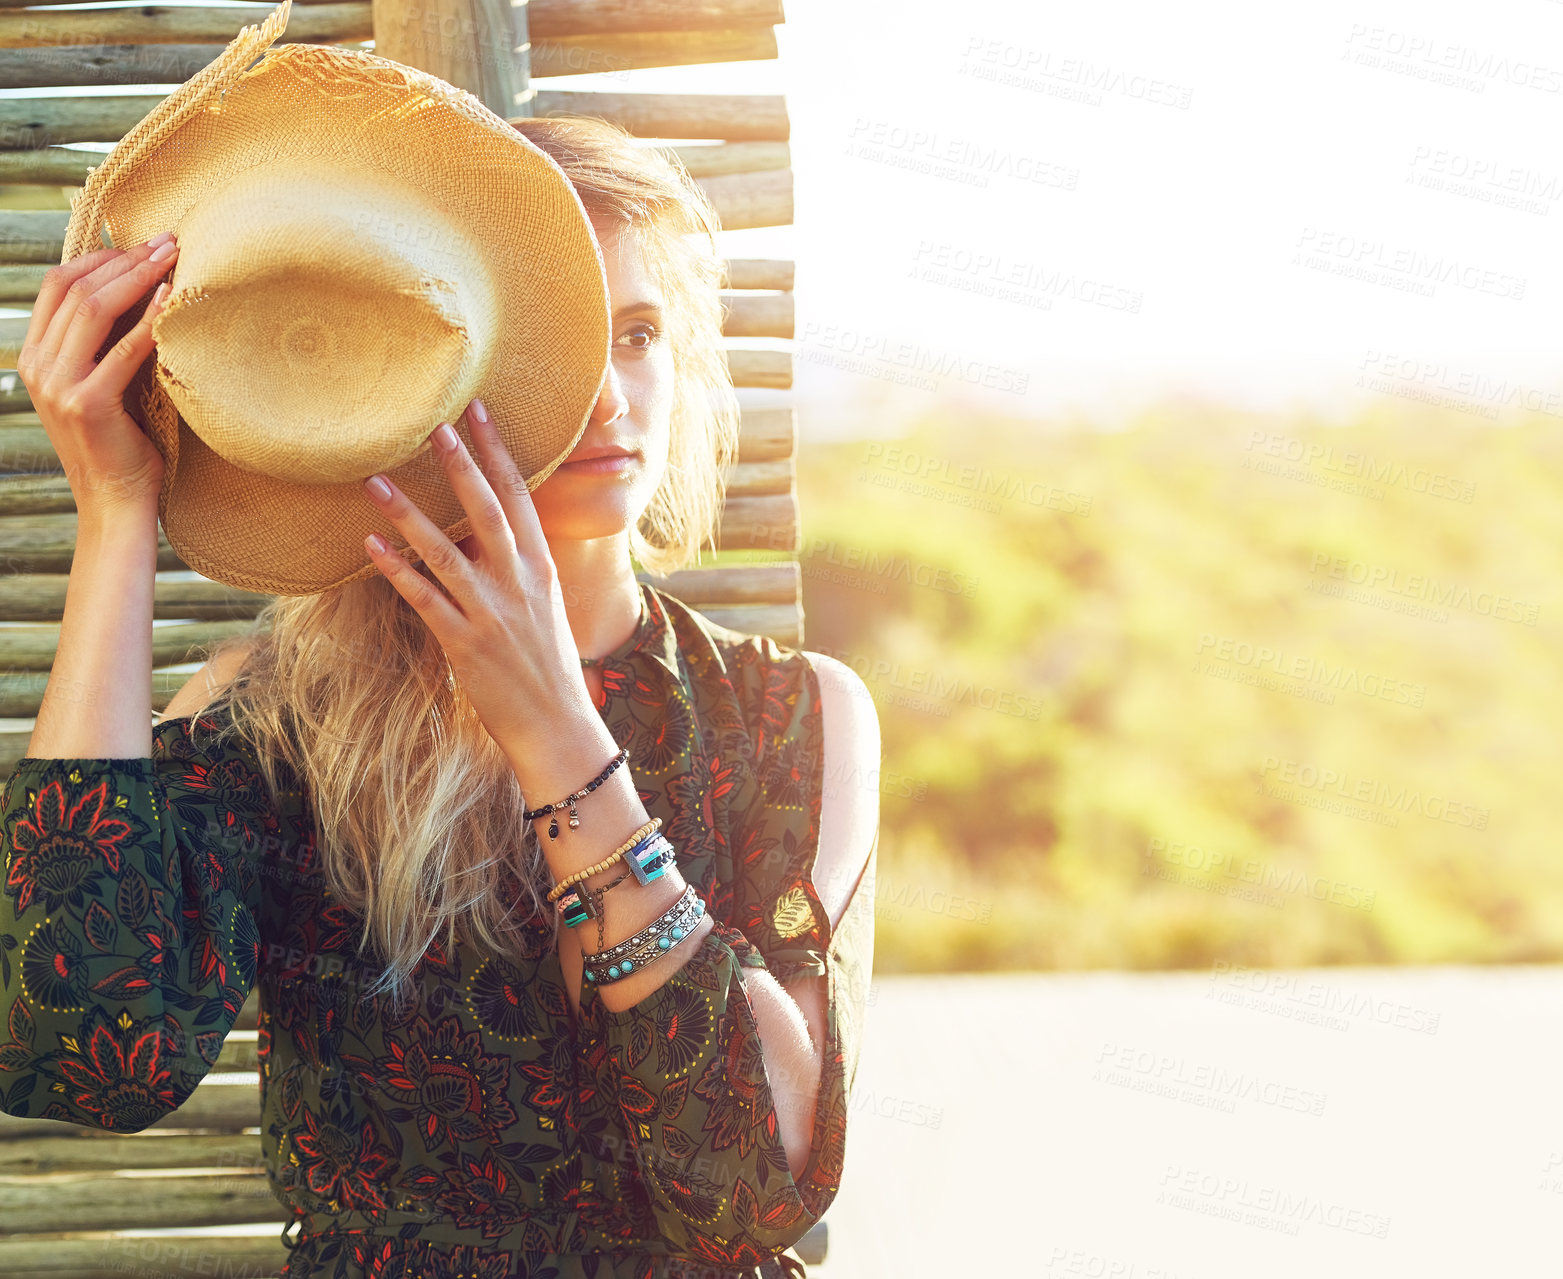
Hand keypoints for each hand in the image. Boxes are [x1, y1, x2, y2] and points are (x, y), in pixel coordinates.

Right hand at [17, 232, 180, 519]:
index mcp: (35, 357)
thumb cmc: (121, 444)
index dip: (99, 258)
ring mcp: (58, 385)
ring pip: (93, 309)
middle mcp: (38, 366)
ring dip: (137, 277)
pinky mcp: (87, 404)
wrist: (116, 502)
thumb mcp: (101, 386)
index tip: (141, 245)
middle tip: (167, 241)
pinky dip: (149, 319)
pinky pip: (123, 350)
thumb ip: (104, 346)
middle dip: (124, 259)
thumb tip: (140, 291)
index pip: (57, 286)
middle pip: (75, 288)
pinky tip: (172, 299)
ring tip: (173, 258)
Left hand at [360, 399, 598, 771]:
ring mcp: (492, 613)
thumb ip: (517, 567)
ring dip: (408, 514)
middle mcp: (519, 583)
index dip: (498, 451)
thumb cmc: (547, 666)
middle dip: (460, 464)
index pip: (520, 496)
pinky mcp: (465, 644)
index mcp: (541, 567)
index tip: (478, 411)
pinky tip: (368, 546)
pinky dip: (396, 571)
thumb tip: (487, 532)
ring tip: (376, 481)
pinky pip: (424, 600)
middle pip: (487, 511)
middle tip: (434, 423)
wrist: (558, 726)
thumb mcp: (543, 605)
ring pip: (446, 551)